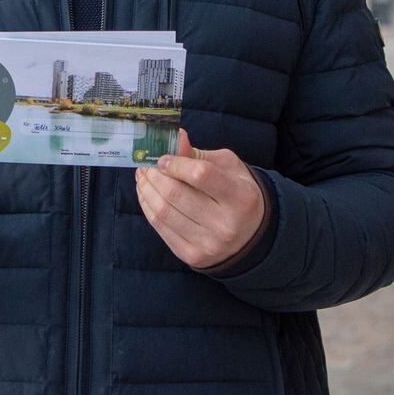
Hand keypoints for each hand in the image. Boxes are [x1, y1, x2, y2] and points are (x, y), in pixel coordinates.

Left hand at [135, 126, 264, 270]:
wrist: (250, 236)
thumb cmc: (237, 193)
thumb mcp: (228, 168)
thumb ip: (199, 155)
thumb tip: (176, 138)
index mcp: (241, 197)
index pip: (201, 175)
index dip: (175, 163)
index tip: (162, 158)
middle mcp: (226, 224)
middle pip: (176, 194)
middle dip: (154, 176)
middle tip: (146, 165)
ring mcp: (208, 244)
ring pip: (164, 212)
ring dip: (146, 191)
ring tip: (143, 177)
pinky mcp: (192, 256)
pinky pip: (161, 229)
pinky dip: (148, 208)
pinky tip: (147, 195)